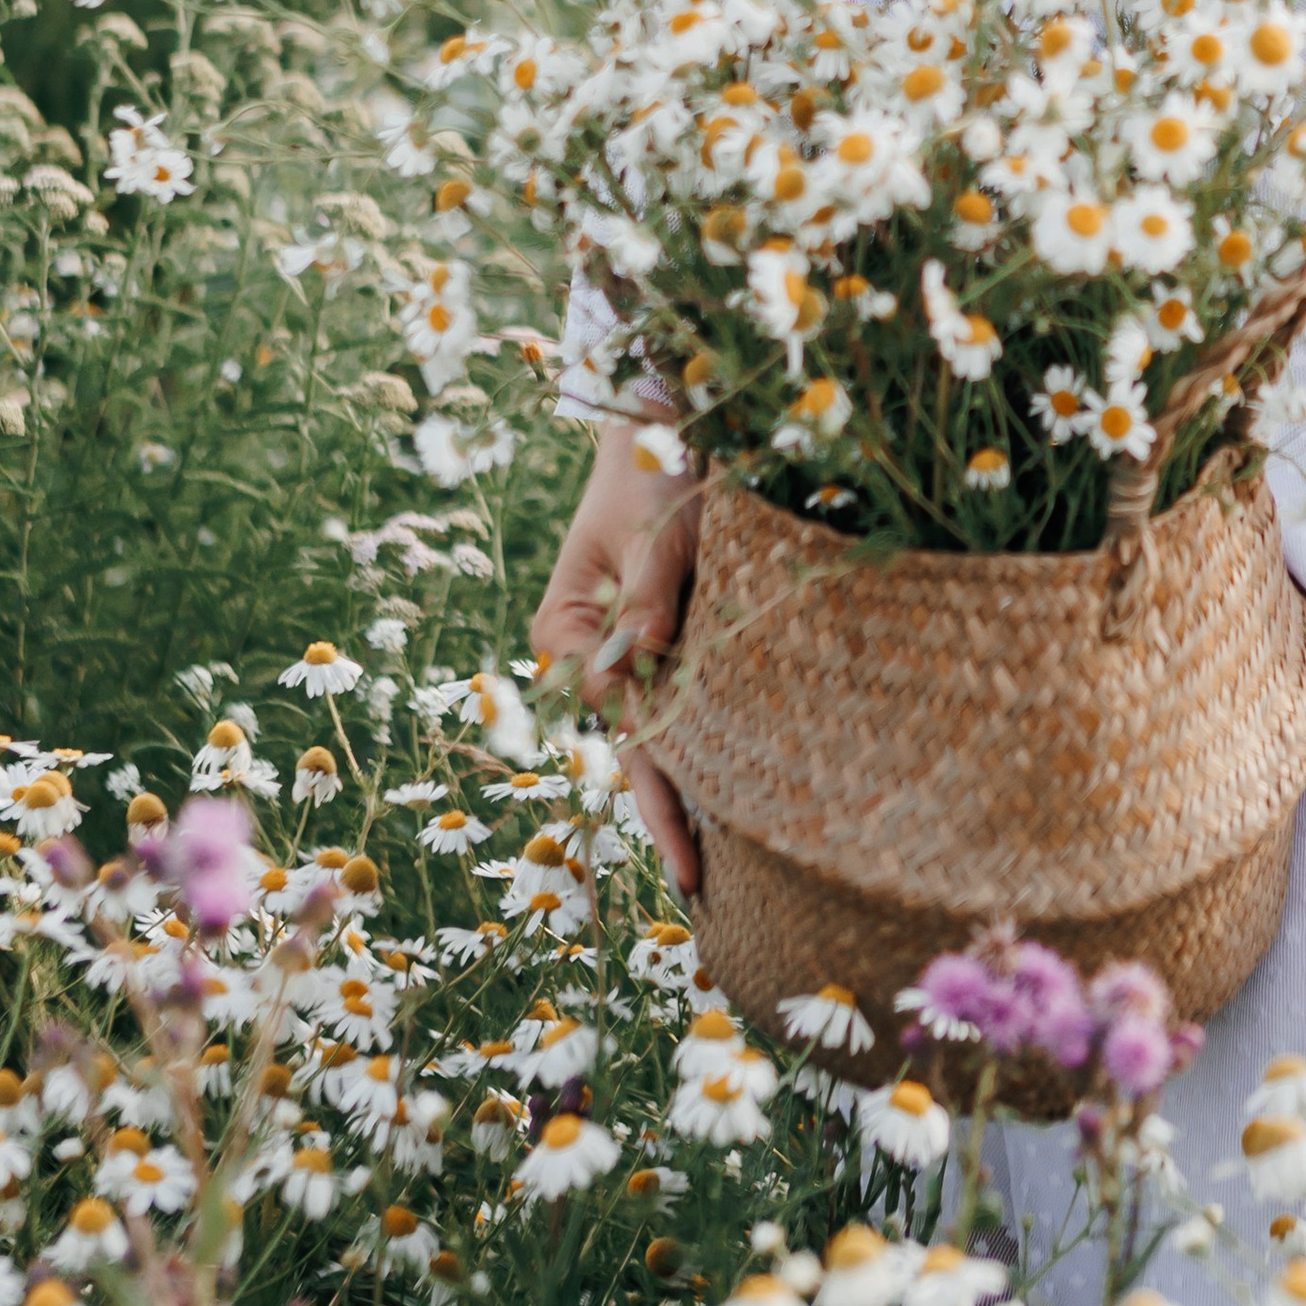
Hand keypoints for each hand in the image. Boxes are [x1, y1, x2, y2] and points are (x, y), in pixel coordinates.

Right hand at [530, 422, 703, 897]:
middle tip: (699, 882)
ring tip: (719, 861)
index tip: (691, 846)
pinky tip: (739, 789)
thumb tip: (646, 653)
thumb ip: (647, 591)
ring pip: (663, 726)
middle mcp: (592, 650)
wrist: (666, 423)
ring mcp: (632, 646)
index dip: (660, 779)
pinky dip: (709, 739)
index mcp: (566, 630)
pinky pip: (689, 697)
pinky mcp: (670, 634)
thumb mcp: (650, 528)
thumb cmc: (650, 469)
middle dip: (666, 808)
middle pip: (634, 739)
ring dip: (693, 781)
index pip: (617, 715)